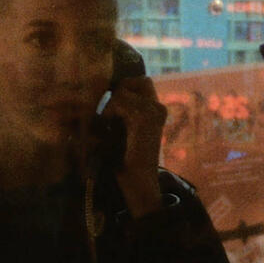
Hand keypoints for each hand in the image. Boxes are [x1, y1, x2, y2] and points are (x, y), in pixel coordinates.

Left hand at [101, 76, 167, 217]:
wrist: (137, 181)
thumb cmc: (125, 158)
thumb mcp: (124, 129)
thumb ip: (121, 111)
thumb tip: (105, 91)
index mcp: (156, 109)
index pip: (142, 81)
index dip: (125, 86)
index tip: (110, 103)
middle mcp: (158, 107)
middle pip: (133, 81)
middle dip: (117, 92)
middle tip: (109, 115)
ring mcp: (153, 111)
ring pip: (123, 90)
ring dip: (110, 105)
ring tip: (107, 125)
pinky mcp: (144, 118)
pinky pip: (120, 101)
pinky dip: (109, 113)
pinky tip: (108, 128)